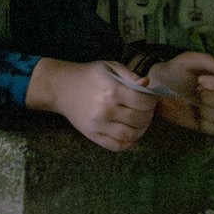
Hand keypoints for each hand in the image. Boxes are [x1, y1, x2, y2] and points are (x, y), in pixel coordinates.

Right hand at [25, 58, 155, 151]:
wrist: (61, 87)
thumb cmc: (89, 75)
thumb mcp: (110, 67)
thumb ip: (130, 75)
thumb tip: (147, 84)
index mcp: (112, 90)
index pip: (144, 102)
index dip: (152, 100)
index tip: (150, 98)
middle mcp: (106, 109)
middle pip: (140, 118)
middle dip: (148, 114)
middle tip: (146, 109)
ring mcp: (99, 125)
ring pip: (131, 135)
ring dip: (141, 130)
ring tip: (140, 121)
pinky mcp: (93, 136)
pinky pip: (117, 146)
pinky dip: (128, 142)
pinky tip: (130, 133)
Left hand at [147, 51, 213, 135]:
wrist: (157, 88)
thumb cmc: (173, 71)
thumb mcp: (187, 62)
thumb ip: (206, 61)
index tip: (200, 80)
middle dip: (212, 97)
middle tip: (196, 92)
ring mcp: (213, 110)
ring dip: (208, 110)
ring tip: (193, 103)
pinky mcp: (205, 124)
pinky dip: (205, 123)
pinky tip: (194, 115)